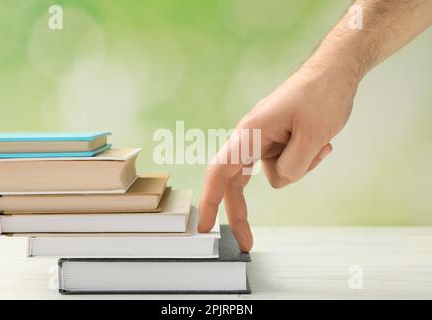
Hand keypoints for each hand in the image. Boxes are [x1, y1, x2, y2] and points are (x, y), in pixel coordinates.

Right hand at [198, 64, 357, 251]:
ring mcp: (265, 140)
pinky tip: (320, 143)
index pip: (220, 171)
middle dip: (242, 211)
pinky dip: (305, 160)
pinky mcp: (279, 142)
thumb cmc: (321, 94)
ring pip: (273, 174)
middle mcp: (251, 138)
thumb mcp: (313, 135)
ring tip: (318, 143)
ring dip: (298, 167)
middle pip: (236, 182)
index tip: (204, 226)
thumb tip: (279, 180)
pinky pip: (287, 165)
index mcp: (250, 133)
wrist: (334, 73)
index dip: (209, 201)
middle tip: (248, 242)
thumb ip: (292, 166)